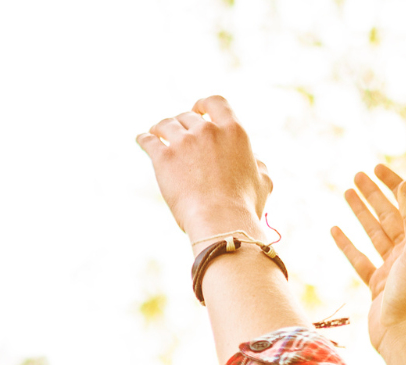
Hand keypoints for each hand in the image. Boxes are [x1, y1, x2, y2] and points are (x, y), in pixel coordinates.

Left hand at [135, 96, 273, 240]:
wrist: (221, 220)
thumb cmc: (244, 206)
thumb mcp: (264, 182)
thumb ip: (258, 165)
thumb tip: (254, 160)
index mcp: (234, 131)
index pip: (216, 103)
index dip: (204, 104)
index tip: (198, 109)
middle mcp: (208, 131)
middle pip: (188, 116)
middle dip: (181, 123)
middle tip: (176, 132)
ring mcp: (184, 142)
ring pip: (166, 125)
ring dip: (160, 128)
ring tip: (156, 133)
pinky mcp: (164, 158)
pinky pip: (149, 140)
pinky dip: (144, 138)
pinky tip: (142, 140)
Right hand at [330, 165, 405, 349]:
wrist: (401, 335)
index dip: (394, 185)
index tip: (378, 168)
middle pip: (390, 215)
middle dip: (374, 194)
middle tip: (357, 175)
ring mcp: (393, 268)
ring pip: (374, 233)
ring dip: (360, 213)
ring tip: (346, 193)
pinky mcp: (377, 283)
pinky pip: (360, 257)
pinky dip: (347, 243)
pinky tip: (335, 229)